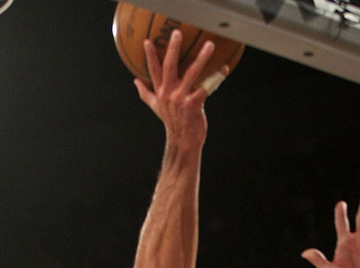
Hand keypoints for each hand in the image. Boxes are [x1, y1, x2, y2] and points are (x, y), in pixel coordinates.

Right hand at [134, 29, 219, 145]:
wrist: (182, 142)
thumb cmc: (172, 122)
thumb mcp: (156, 107)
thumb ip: (146, 93)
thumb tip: (136, 81)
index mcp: (160, 92)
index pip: (153, 70)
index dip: (150, 56)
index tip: (147, 40)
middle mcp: (169, 94)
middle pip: (169, 67)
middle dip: (173, 49)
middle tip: (177, 33)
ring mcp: (181, 99)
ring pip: (192, 73)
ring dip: (201, 58)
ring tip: (209, 45)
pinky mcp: (194, 105)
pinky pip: (206, 87)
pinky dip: (216, 77)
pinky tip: (224, 68)